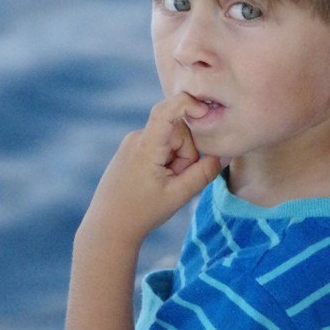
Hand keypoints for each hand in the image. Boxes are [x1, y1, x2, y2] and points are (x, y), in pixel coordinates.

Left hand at [80, 93, 220, 245]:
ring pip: (170, 140)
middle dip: (186, 153)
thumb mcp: (178, 195)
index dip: (189, 104)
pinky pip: (159, 145)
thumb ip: (203, 173)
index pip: (167, 110)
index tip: (206, 112)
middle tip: (175, 181)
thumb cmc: (141, 212)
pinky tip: (156, 181)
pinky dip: (166, 161)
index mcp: (146, 146)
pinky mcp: (131, 148)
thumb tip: (222, 156)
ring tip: (163, 184)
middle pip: (178, 131)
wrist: (108, 226)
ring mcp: (132, 142)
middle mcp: (136, 138)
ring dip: (176, 159)